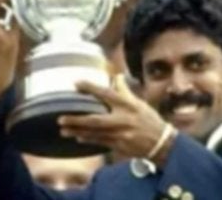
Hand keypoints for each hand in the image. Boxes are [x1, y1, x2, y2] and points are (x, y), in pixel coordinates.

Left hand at [57, 75, 174, 165]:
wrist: (161, 143)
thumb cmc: (149, 120)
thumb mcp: (139, 103)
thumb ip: (125, 91)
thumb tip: (117, 76)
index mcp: (128, 105)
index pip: (107, 93)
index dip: (91, 88)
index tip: (76, 83)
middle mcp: (123, 119)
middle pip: (95, 119)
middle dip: (76, 119)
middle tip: (60, 118)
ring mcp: (120, 134)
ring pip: (94, 133)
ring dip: (77, 131)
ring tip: (63, 129)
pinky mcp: (119, 145)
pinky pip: (100, 142)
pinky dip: (88, 139)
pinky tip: (77, 137)